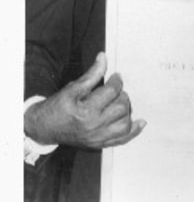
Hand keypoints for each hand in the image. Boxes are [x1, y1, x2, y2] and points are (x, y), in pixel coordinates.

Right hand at [25, 52, 145, 149]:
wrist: (45, 128)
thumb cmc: (57, 107)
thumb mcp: (72, 88)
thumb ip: (91, 74)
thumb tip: (103, 58)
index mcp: (85, 110)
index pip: (111, 92)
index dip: (116, 81)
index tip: (116, 77)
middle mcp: (94, 126)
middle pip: (120, 108)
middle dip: (122, 96)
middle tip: (116, 91)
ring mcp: (98, 137)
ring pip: (125, 124)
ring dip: (127, 111)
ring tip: (121, 103)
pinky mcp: (100, 144)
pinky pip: (122, 140)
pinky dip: (134, 131)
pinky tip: (140, 122)